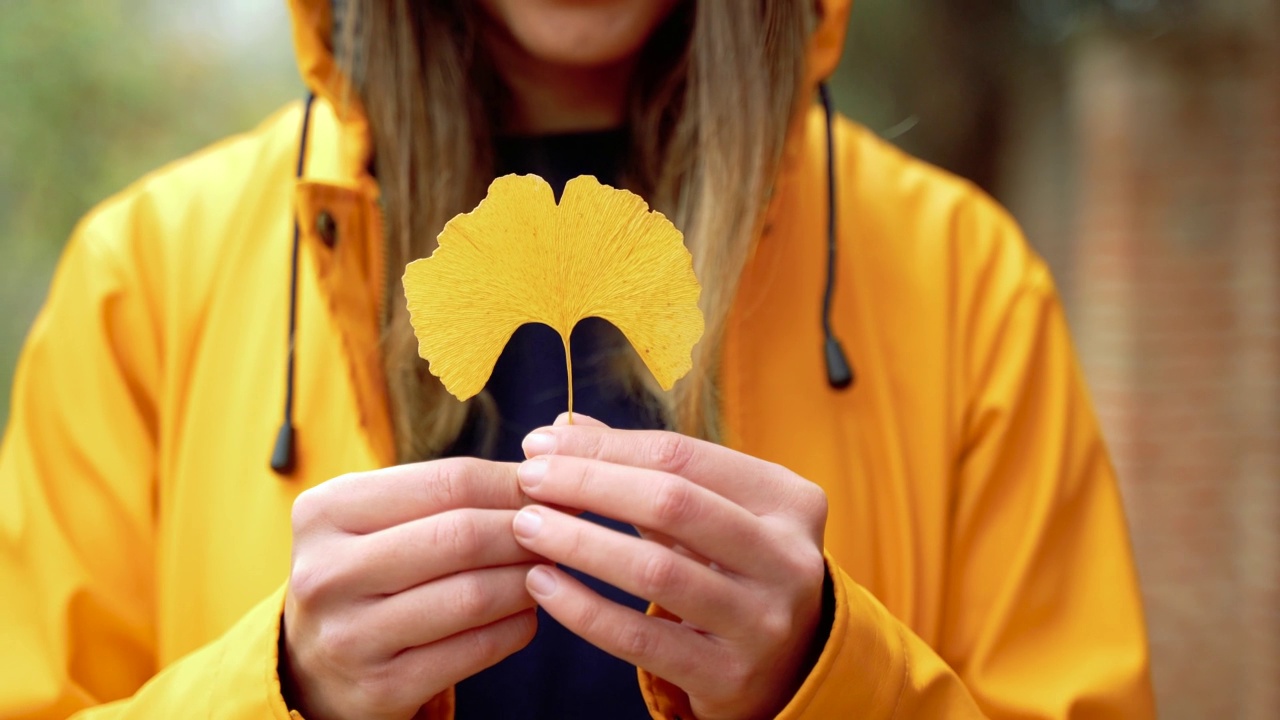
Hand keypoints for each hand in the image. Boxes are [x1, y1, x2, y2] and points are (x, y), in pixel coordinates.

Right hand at [283, 459, 540, 719]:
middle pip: (463, 536)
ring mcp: (350, 635)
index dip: (514, 482)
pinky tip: (528, 613)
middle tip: (564, 530)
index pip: (448, 481)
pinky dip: (517, 627)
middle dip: (528, 530)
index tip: (555, 485)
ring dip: (527, 580)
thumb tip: (551, 460)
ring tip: (548, 569)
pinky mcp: (380, 687)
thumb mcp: (381, 519)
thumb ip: (451, 488)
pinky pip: (475, 649)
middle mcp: (328, 572)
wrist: (313, 665)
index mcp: (326, 511)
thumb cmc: (368, 573)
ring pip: (473, 595)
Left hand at [511, 415, 828, 719]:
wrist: (786, 667)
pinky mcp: (729, 675)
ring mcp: (763, 622)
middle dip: (588, 485)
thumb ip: (643, 466)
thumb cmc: (733, 568)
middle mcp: (788, 558)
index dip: (605, 446)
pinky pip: (640, 638)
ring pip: (655, 571)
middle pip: (672, 503)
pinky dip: (582, 609)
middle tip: (527, 479)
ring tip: (525, 526)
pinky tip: (542, 585)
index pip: (683, 455)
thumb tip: (562, 426)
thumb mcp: (709, 511)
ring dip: (579, 543)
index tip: (542, 442)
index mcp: (789, 499)